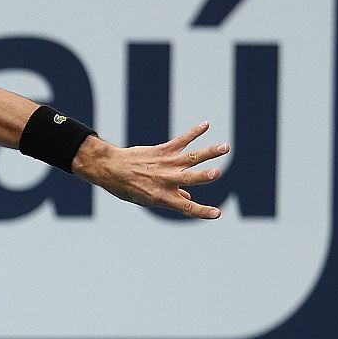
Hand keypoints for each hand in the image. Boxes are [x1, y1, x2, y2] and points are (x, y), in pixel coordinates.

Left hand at [72, 121, 228, 219]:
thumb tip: (189, 200)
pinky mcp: (163, 150)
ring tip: (226, 147)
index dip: (202, 211)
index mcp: (162, 197)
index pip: (186, 208)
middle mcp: (165, 180)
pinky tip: (206, 124)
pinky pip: (181, 140)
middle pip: (190, 178)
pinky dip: (194, 132)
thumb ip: (170, 199)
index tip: (218, 214)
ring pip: (192, 157)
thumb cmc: (130, 188)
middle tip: (216, 173)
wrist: (111, 169)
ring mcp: (165, 164)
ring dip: (210, 152)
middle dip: (204, 176)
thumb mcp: (147, 200)